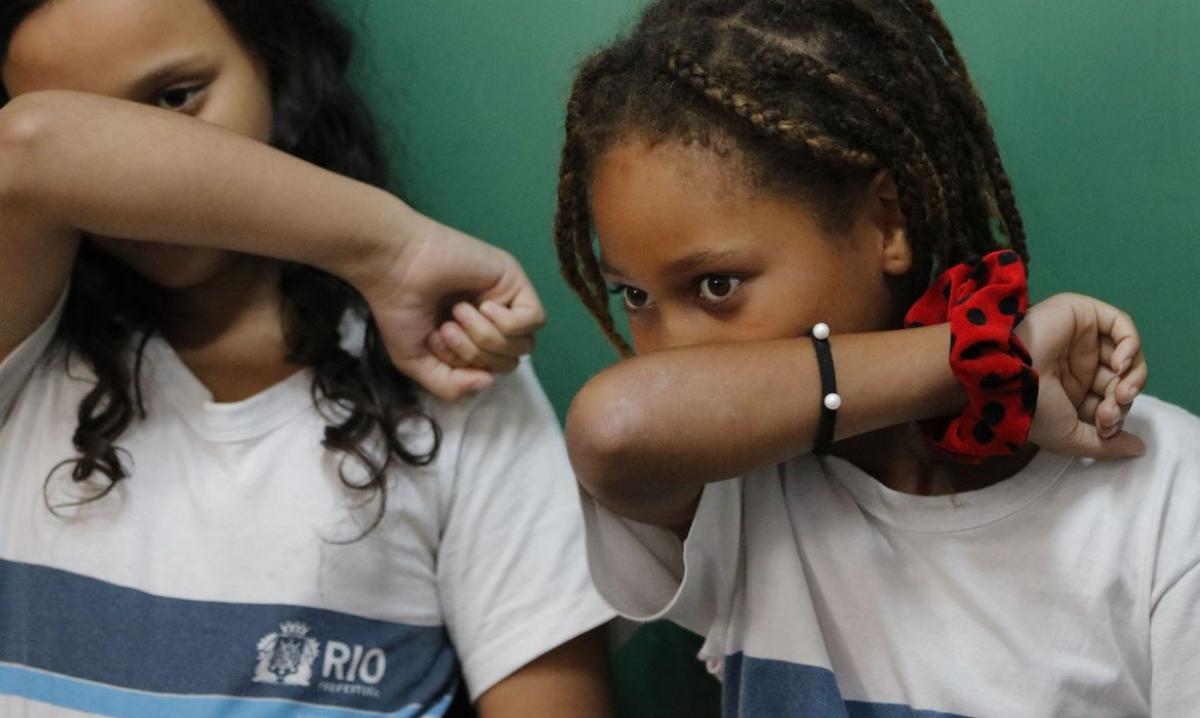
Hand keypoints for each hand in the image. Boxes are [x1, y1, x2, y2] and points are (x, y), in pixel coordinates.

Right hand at [351, 214, 544, 400]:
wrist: (396, 267)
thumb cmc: (400, 309)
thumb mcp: (418, 363)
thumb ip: (452, 385)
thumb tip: (488, 381)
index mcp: (471, 338)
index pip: (490, 371)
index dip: (465, 367)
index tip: (435, 340)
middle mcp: (491, 320)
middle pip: (509, 361)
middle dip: (475, 355)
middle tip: (446, 329)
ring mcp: (505, 299)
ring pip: (523, 344)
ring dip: (486, 337)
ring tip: (458, 313)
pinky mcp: (514, 280)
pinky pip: (534, 320)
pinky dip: (507, 323)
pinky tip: (482, 306)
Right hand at [1016, 293, 1147, 457]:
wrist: (1006, 374)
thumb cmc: (1031, 408)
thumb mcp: (1068, 437)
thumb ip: (1104, 445)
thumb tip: (1138, 448)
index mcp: (1070, 391)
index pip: (1108, 401)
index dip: (1115, 415)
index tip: (1104, 427)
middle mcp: (1078, 365)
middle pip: (1120, 380)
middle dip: (1122, 401)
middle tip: (1109, 412)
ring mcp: (1082, 338)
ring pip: (1127, 355)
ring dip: (1132, 378)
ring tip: (1120, 393)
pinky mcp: (1084, 314)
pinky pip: (1121, 326)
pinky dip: (1129, 347)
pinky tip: (1118, 364)